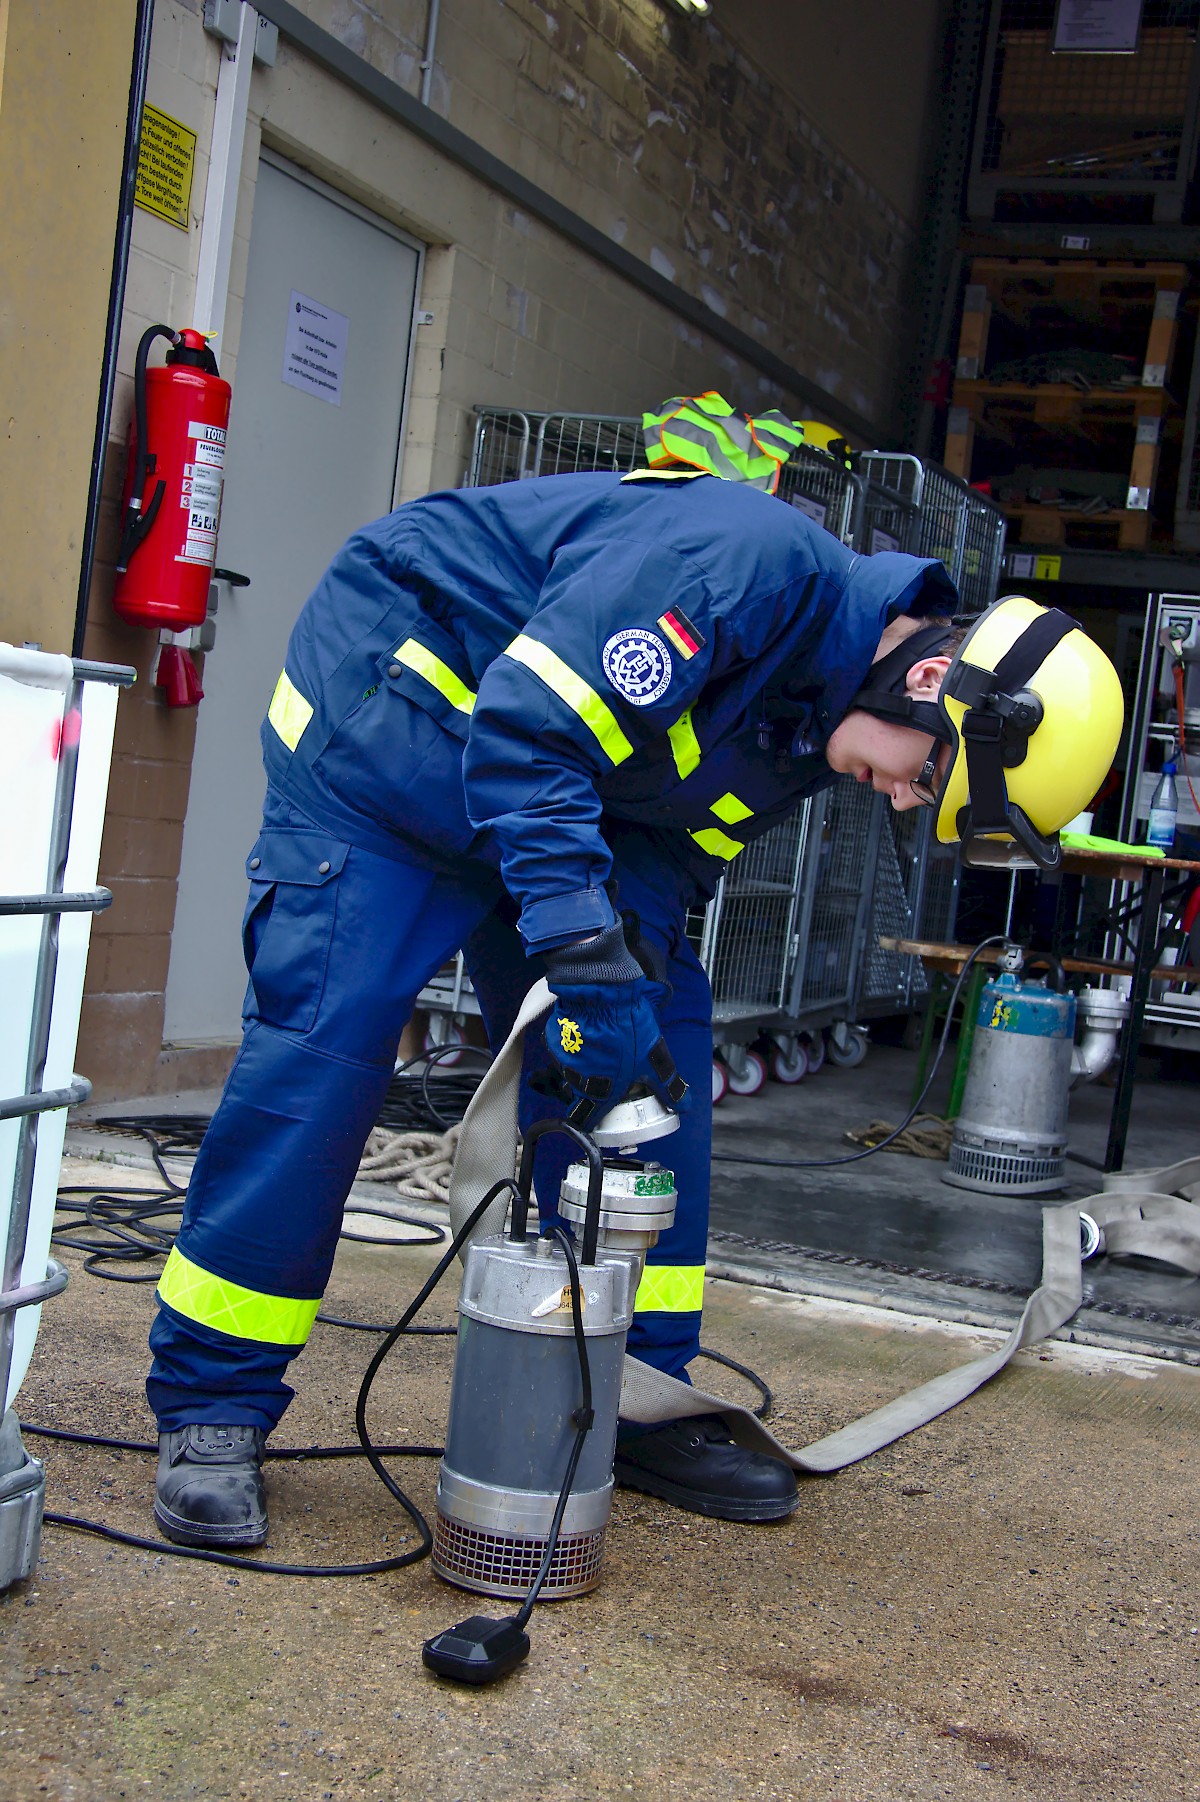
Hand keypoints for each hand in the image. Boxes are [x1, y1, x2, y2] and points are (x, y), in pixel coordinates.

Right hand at [543, 922, 687, 1129]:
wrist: (602, 989)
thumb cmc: (628, 1027)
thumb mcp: (655, 1058)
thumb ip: (668, 1085)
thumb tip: (685, 1106)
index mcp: (598, 1091)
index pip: (586, 1120)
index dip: (595, 1121)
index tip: (604, 1115)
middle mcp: (575, 1079)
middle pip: (583, 1093)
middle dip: (598, 1086)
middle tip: (616, 1074)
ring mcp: (563, 1057)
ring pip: (575, 1069)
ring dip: (589, 1064)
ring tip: (608, 1049)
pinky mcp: (556, 1036)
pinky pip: (568, 1048)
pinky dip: (578, 1045)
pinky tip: (594, 1035)